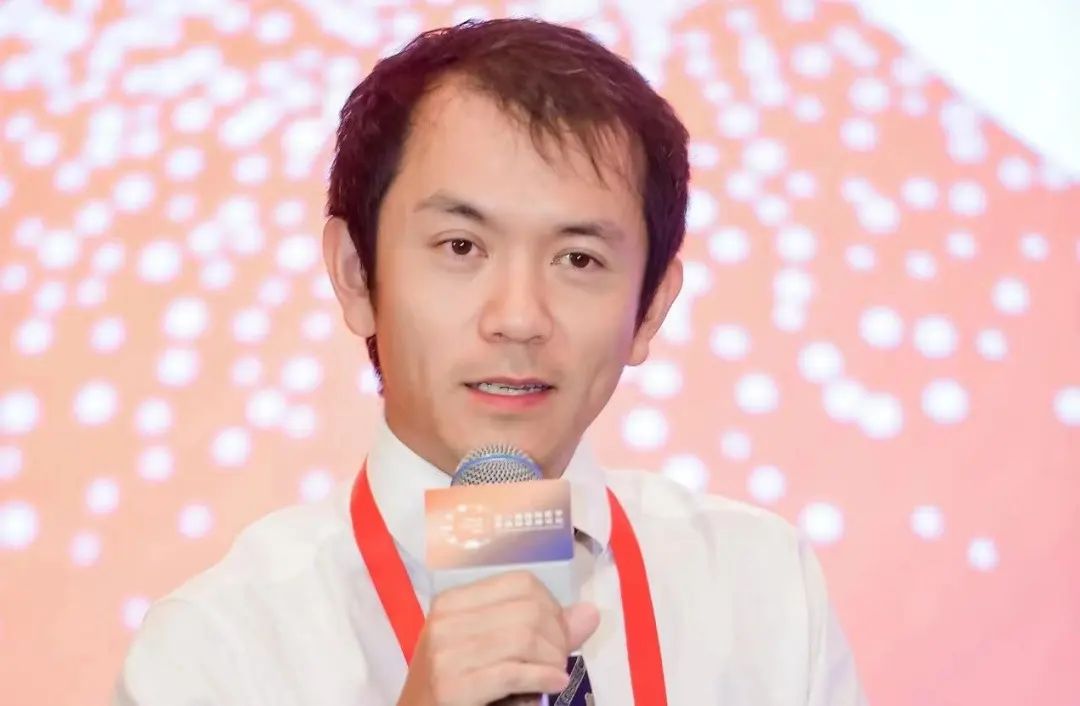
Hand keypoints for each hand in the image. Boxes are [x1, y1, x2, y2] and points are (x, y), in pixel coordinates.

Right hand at [396, 571, 599, 705]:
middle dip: (557, 638)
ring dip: (552, 661)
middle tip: (557, 662)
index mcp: (453, 602)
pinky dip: (543, 678)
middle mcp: (446, 620)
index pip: (522, 583)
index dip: (551, 608)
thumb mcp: (492, 652)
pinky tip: (552, 685)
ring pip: (524, 638)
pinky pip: (514, 672)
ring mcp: (445, 653)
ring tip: (554, 676)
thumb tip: (590, 612)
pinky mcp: (452, 687)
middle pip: (528, 610)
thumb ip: (539, 631)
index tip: (556, 635)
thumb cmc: (455, 688)